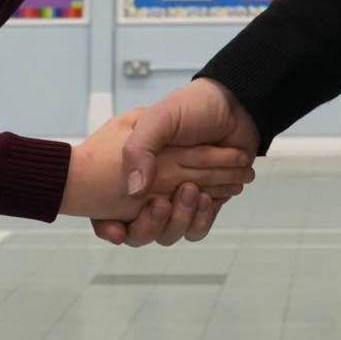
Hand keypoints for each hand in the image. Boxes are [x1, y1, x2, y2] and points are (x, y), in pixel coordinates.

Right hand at [93, 79, 260, 246]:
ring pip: (169, 233)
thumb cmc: (191, 109)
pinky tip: (207, 199)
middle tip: (162, 202)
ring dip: (180, 219)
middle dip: (149, 225)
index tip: (117, 229)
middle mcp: (152, 190)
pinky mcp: (203, 205)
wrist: (233, 107)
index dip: (107, 226)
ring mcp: (177, 199)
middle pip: (139, 231)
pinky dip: (201, 219)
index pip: (108, 210)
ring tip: (193, 191)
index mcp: (134, 170)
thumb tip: (135, 191)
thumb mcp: (156, 119)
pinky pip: (196, 230)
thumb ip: (139, 150)